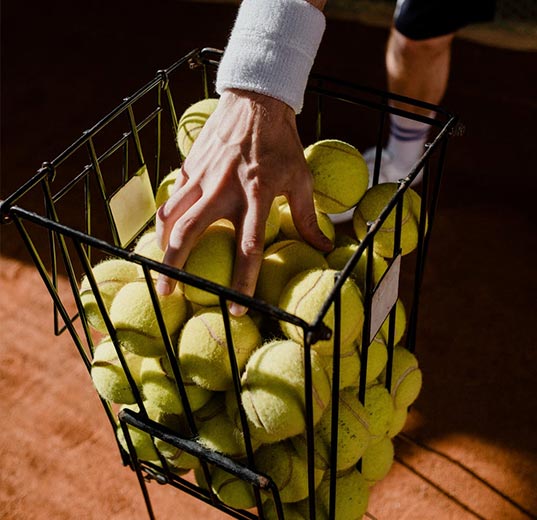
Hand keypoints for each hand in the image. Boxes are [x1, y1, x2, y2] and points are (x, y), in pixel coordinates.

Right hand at [155, 89, 332, 314]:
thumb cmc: (282, 143)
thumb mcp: (301, 179)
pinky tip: (167, 232)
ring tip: (159, 265)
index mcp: (256, 195)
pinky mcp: (190, 166)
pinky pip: (172, 197)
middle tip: (168, 292)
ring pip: (170, 215)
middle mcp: (223, 189)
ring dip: (160, 244)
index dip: (242, 281)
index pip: (247, 247)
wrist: (255, 102)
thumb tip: (324, 248)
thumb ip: (308, 218)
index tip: (237, 309)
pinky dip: (166, 218)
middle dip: (174, 267)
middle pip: (189, 234)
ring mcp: (202, 177)